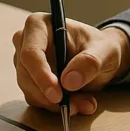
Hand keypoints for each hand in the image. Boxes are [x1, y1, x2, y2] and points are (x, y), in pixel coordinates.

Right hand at [13, 13, 129, 115]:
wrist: (100, 58)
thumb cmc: (100, 47)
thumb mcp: (105, 51)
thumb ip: (90, 62)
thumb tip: (69, 81)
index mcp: (39, 25)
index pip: (31, 53)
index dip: (41, 75)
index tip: (58, 95)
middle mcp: (26, 41)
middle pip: (26, 74)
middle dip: (51, 95)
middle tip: (76, 105)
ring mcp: (24, 61)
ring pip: (30, 90)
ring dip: (55, 103)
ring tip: (83, 103)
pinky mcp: (29, 79)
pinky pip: (35, 98)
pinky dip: (54, 106)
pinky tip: (75, 103)